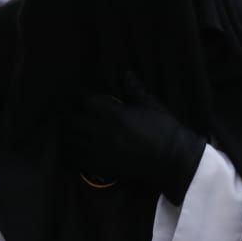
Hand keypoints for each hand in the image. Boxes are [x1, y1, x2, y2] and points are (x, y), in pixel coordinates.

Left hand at [70, 83, 205, 202]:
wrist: (173, 161)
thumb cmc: (165, 131)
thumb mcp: (151, 106)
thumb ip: (134, 89)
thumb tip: (125, 73)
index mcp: (113, 113)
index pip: (83, 100)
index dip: (77, 97)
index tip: (79, 97)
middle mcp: (102, 130)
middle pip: (71, 119)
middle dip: (70, 115)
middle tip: (72, 114)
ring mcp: (100, 150)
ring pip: (70, 140)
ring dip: (67, 134)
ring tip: (71, 132)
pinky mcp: (102, 167)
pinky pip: (76, 159)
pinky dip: (72, 154)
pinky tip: (75, 150)